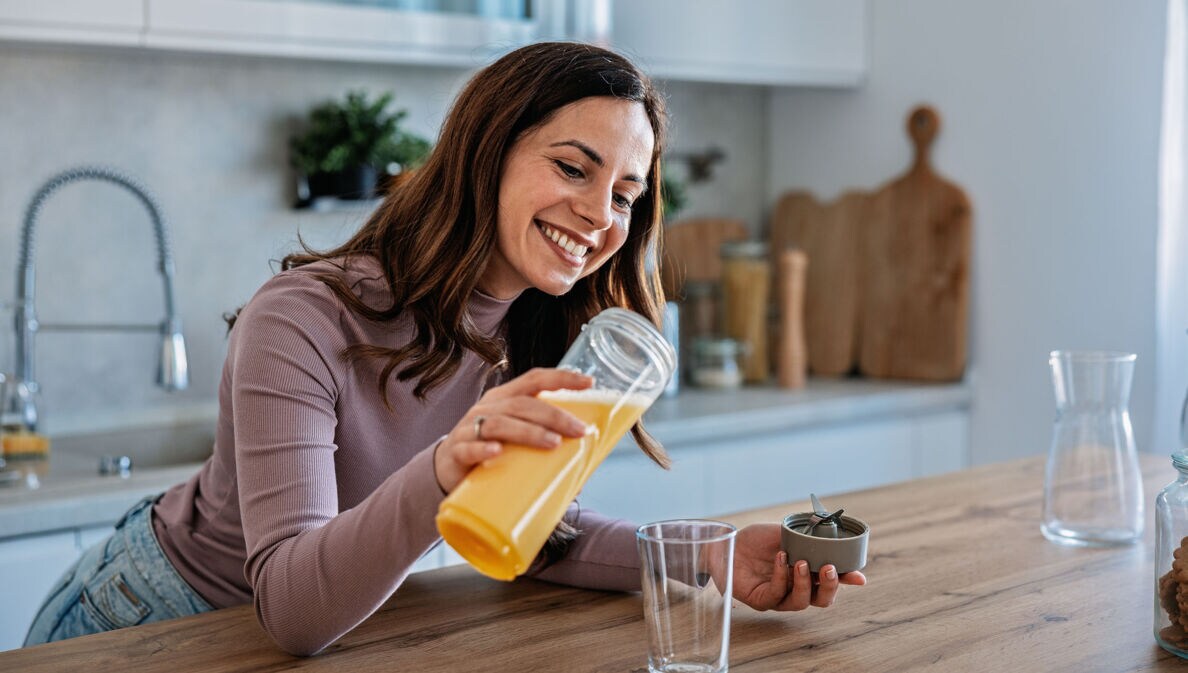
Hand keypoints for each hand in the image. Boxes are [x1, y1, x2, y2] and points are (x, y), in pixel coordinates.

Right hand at [433, 368, 592, 492]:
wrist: (448, 470)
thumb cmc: (490, 449)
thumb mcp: (516, 440)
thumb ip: (543, 445)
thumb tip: (581, 467)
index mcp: (505, 398)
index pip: (534, 379)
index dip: (561, 377)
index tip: (588, 382)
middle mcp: (487, 408)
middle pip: (522, 404)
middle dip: (553, 415)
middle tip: (578, 430)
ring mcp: (469, 428)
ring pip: (500, 424)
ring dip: (529, 432)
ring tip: (552, 443)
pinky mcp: (456, 452)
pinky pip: (469, 447)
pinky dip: (483, 448)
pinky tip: (497, 452)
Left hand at [727, 523, 865, 610]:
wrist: (727, 542)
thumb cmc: (757, 540)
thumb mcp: (786, 534)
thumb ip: (808, 539)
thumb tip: (834, 537)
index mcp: (806, 575)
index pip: (830, 583)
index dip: (846, 581)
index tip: (859, 577)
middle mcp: (795, 589)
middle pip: (821, 601)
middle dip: (830, 586)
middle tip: (828, 568)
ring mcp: (779, 597)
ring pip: (801, 602)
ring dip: (805, 583)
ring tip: (801, 563)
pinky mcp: (760, 601)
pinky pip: (776, 595)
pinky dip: (781, 576)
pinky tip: (781, 558)